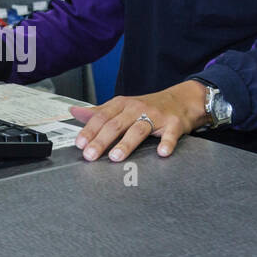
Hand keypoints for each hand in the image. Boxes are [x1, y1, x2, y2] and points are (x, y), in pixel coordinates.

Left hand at [69, 81, 209, 161]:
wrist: (182, 100)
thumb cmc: (148, 107)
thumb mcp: (122, 106)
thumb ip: (98, 112)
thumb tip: (74, 112)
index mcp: (122, 104)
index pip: (101, 117)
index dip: (89, 130)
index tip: (80, 143)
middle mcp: (137, 108)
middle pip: (116, 124)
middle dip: (101, 140)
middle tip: (90, 155)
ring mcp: (156, 116)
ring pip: (138, 129)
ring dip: (126, 144)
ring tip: (115, 157)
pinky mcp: (174, 124)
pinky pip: (170, 134)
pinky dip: (166, 143)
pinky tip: (161, 152)